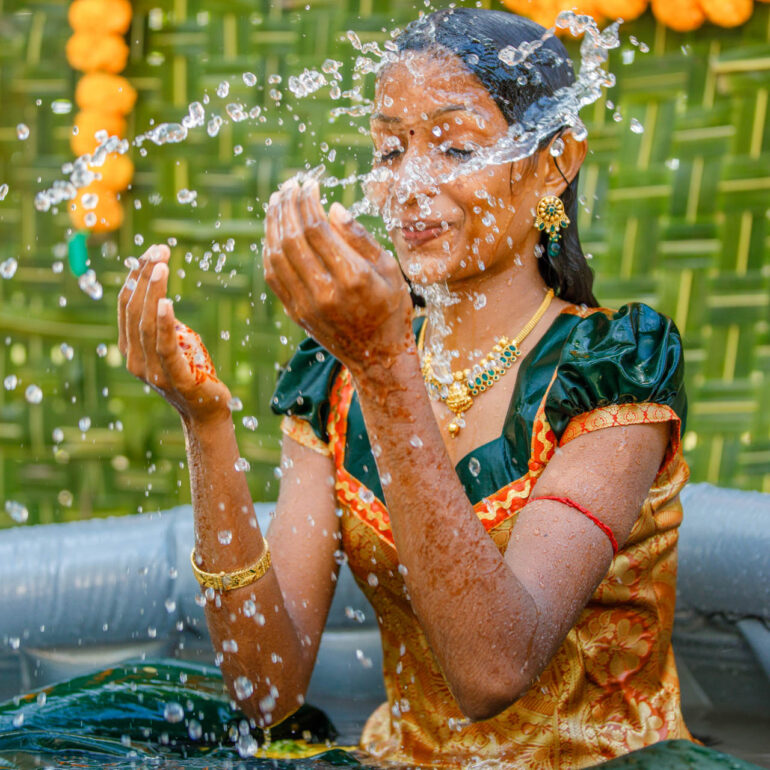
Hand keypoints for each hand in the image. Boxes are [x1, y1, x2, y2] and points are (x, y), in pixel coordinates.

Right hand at [118, 244, 232, 425]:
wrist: (206, 412)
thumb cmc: (192, 374)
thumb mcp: (172, 345)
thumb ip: (161, 326)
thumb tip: (159, 295)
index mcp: (131, 349)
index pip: (126, 306)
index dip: (135, 276)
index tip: (151, 251)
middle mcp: (135, 360)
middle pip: (134, 310)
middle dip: (144, 276)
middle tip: (159, 250)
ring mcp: (153, 371)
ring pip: (146, 324)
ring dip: (153, 292)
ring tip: (161, 266)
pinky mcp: (175, 377)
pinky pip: (166, 346)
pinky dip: (165, 322)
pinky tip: (168, 302)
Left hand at [263, 180, 413, 374]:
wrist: (378, 356)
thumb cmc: (391, 307)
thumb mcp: (390, 269)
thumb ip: (361, 237)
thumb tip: (332, 208)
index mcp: (353, 277)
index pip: (316, 228)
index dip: (308, 201)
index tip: (310, 184)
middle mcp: (325, 292)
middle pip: (292, 238)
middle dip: (287, 205)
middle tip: (289, 185)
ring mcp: (306, 304)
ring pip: (276, 255)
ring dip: (273, 223)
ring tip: (277, 200)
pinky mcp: (295, 312)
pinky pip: (273, 275)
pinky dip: (269, 248)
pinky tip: (274, 230)